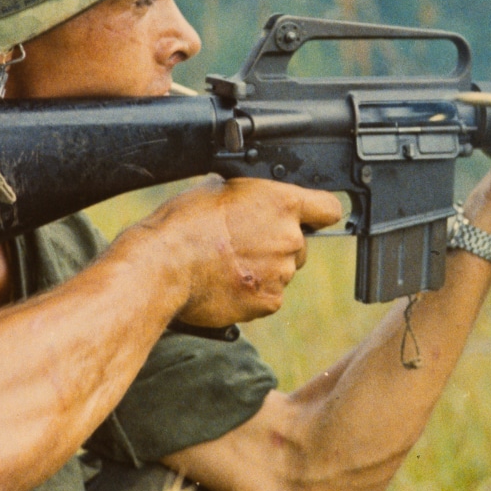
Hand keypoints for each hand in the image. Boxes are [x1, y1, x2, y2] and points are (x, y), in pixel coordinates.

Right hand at [135, 176, 342, 326]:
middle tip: (243, 243)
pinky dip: (252, 293)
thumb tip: (252, 198)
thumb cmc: (184, 223)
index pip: (328, 208)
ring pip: (282, 272)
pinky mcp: (268, 302)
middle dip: (277, 245)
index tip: (307, 218)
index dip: (316, 213)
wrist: (163, 266)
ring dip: (263, 270)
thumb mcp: (219, 188)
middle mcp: (290, 238)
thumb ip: (250, 195)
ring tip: (226, 264)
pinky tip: (225, 283)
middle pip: (299, 244)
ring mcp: (281, 273)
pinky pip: (268, 296)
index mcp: (283, 203)